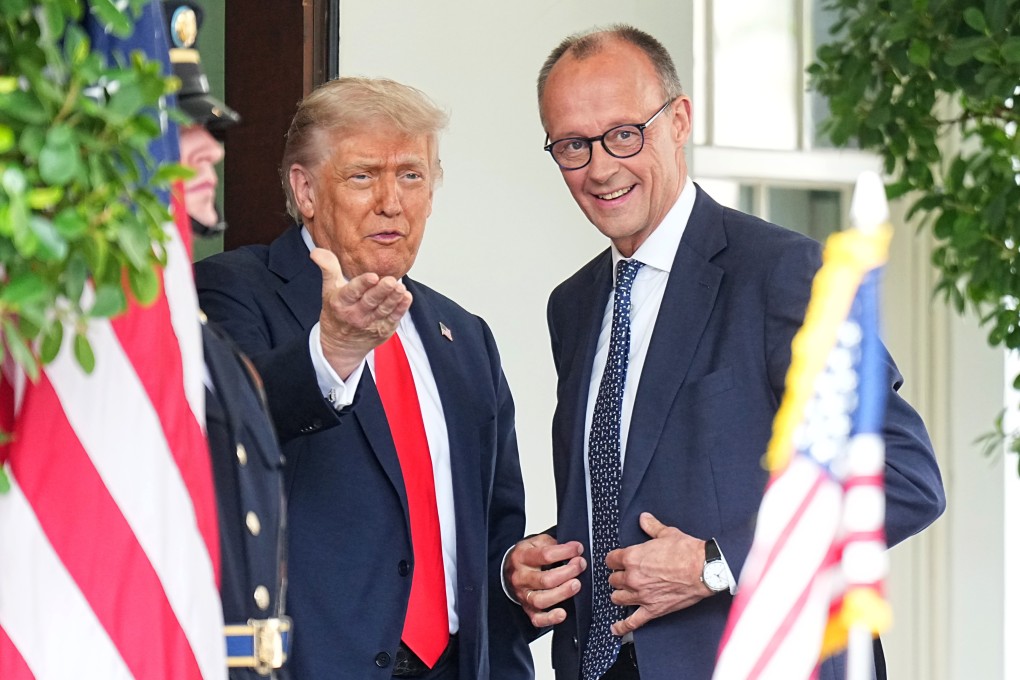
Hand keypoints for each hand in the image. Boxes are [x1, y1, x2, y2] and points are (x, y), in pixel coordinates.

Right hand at [312, 248, 412, 378]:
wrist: (340, 346)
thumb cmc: (336, 313)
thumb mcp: (328, 290)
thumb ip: (328, 268)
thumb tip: (317, 251)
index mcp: (341, 302)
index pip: (352, 292)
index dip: (363, 284)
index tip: (373, 276)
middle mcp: (355, 314)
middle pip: (370, 301)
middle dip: (382, 291)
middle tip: (391, 281)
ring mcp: (370, 324)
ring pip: (384, 310)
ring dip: (394, 299)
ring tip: (401, 287)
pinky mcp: (383, 330)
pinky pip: (393, 318)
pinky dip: (401, 308)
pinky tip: (406, 297)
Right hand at [504, 534, 585, 627]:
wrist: (509, 569)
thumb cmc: (527, 556)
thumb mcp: (536, 542)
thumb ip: (553, 544)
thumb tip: (573, 549)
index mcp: (522, 557)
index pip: (545, 555)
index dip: (565, 551)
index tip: (578, 549)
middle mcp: (521, 577)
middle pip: (545, 580)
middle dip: (567, 572)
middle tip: (580, 565)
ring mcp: (523, 594)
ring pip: (541, 600)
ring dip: (562, 593)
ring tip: (576, 585)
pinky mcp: (527, 609)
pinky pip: (537, 619)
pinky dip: (550, 619)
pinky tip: (562, 613)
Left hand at [605, 512, 712, 635]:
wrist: (704, 569)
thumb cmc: (687, 551)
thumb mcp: (667, 533)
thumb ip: (651, 527)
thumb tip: (644, 518)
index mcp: (632, 557)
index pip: (611, 560)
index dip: (615, 559)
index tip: (618, 560)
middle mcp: (633, 577)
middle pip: (613, 579)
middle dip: (618, 576)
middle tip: (625, 574)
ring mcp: (642, 595)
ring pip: (618, 598)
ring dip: (619, 594)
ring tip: (623, 592)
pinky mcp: (653, 610)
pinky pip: (633, 622)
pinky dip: (622, 626)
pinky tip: (616, 628)